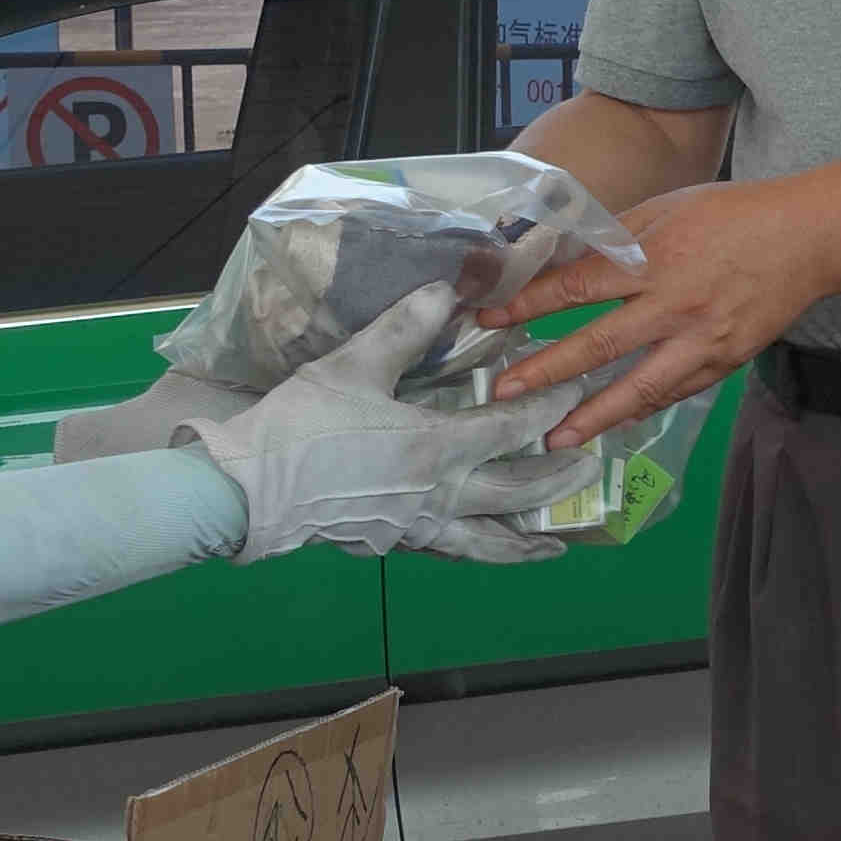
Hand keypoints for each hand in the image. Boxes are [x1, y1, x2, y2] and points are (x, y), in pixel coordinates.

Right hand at [181, 311, 591, 562]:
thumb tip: (446, 289)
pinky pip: (449, 550)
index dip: (550, 407)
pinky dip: (477, 551)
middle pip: (517, 492)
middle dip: (559, 478)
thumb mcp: (354, 364)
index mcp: (436, 448)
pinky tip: (481, 545)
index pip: (513, 427)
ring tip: (554, 544)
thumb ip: (406, 327)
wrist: (247, 491)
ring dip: (526, 541)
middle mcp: (438, 495)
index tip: (579, 389)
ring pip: (487, 542)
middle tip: (592, 464)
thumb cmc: (301, 426)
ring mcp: (415, 527)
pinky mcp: (389, 542)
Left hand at [479, 178, 836, 448]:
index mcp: (654, 258)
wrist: (808, 239)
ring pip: (638, 388)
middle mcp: (674, 305)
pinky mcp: (724, 363)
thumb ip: (616, 241)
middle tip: (503, 396)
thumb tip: (566, 264)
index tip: (490, 320)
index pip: (578, 287)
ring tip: (555, 438)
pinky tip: (612, 424)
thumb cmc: (732, 215)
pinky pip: (673, 392)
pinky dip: (639, 410)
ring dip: (592, 417)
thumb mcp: (665, 209)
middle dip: (546, 372)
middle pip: (598, 346)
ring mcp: (702, 341)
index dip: (530, 305)